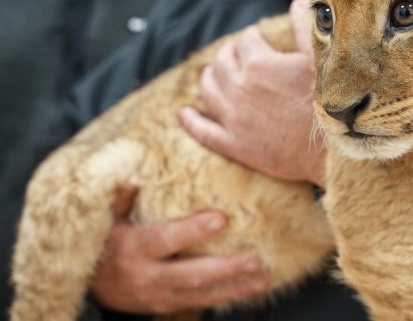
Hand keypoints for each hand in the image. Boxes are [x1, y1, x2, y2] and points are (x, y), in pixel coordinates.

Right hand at [90, 188, 267, 313]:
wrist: (92, 287)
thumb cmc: (106, 242)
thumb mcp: (109, 218)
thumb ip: (125, 196)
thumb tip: (140, 164)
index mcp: (133, 249)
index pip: (166, 239)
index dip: (193, 230)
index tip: (222, 219)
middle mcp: (148, 276)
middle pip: (191, 275)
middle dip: (225, 268)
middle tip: (255, 259)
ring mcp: (160, 295)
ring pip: (201, 294)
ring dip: (234, 287)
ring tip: (262, 277)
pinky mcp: (170, 305)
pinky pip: (201, 303)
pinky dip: (227, 297)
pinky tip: (251, 288)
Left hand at [180, 0, 324, 185]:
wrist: (331, 152)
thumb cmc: (331, 104)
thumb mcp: (321, 60)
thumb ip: (305, 27)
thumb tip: (299, 1)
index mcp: (259, 64)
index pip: (246, 40)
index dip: (254, 37)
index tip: (260, 39)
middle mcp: (239, 88)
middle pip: (223, 61)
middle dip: (230, 54)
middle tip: (239, 54)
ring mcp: (234, 119)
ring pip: (209, 90)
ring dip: (209, 77)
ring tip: (213, 73)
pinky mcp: (234, 145)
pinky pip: (203, 131)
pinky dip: (191, 120)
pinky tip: (185, 113)